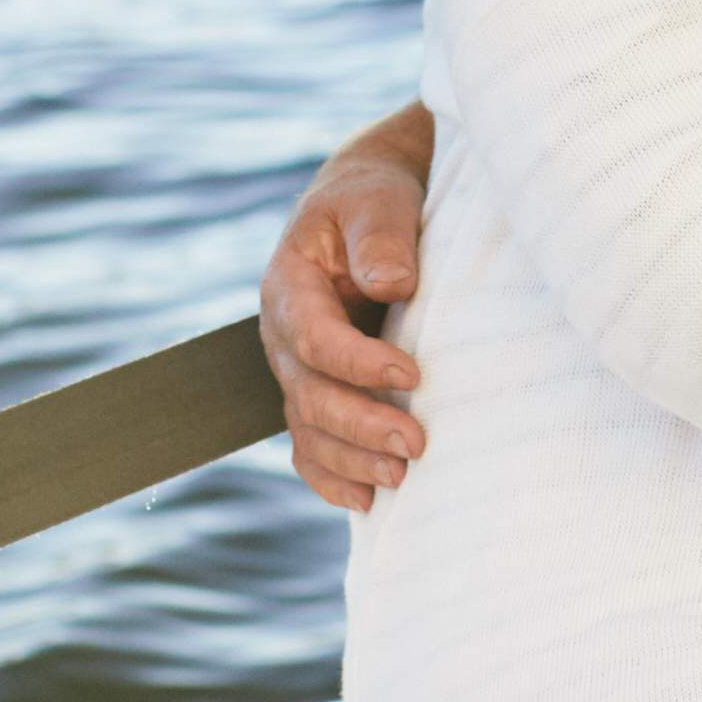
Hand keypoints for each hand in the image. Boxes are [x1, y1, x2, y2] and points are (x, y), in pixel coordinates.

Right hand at [262, 105, 435, 509]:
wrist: (367, 208)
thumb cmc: (373, 200)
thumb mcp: (376, 200)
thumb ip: (380, 236)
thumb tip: (392, 283)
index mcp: (290, 286)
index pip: (313, 337)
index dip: (358, 362)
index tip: (413, 373)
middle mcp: (285, 337)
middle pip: (309, 395)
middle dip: (362, 425)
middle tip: (417, 444)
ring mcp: (298, 372)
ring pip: (309, 431)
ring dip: (353, 460)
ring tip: (403, 478)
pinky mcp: (319, 394)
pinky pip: (310, 449)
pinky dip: (334, 479)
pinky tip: (369, 501)